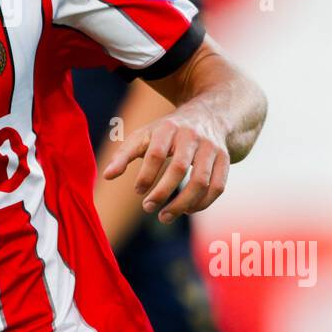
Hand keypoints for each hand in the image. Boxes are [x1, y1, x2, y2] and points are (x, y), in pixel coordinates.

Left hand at [101, 108, 229, 222]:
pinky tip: (187, 210)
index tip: (138, 191)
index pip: (156, 153)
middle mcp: (192, 136)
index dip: (146, 175)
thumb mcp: (145, 135)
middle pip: (180, 168)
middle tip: (147, 207)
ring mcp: (211, 148)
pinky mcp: (225, 160)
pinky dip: (203, 203)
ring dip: (183, 203)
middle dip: (162, 192)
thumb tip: (106, 176)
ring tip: (164, 217)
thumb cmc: (168, 131)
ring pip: (201, 181)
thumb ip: (124, 155)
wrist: (209, 114)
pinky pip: (217, 186)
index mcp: (168, 128)